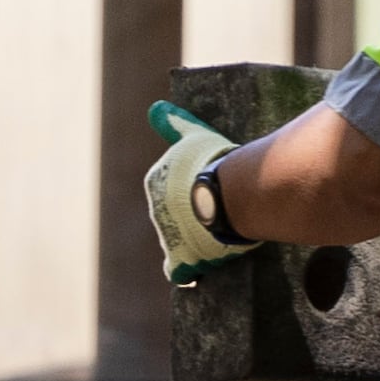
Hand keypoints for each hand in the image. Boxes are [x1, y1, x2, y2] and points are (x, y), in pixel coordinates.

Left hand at [141, 101, 251, 286]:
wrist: (224, 193)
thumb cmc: (211, 162)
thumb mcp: (192, 136)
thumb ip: (174, 123)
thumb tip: (155, 107)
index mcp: (155, 182)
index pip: (171, 189)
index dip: (192, 191)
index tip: (210, 189)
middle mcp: (156, 209)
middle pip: (174, 216)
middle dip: (192, 216)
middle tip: (220, 211)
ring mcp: (167, 235)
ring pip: (179, 240)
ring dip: (194, 241)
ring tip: (219, 236)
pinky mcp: (181, 257)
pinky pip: (179, 269)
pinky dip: (185, 271)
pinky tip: (194, 273)